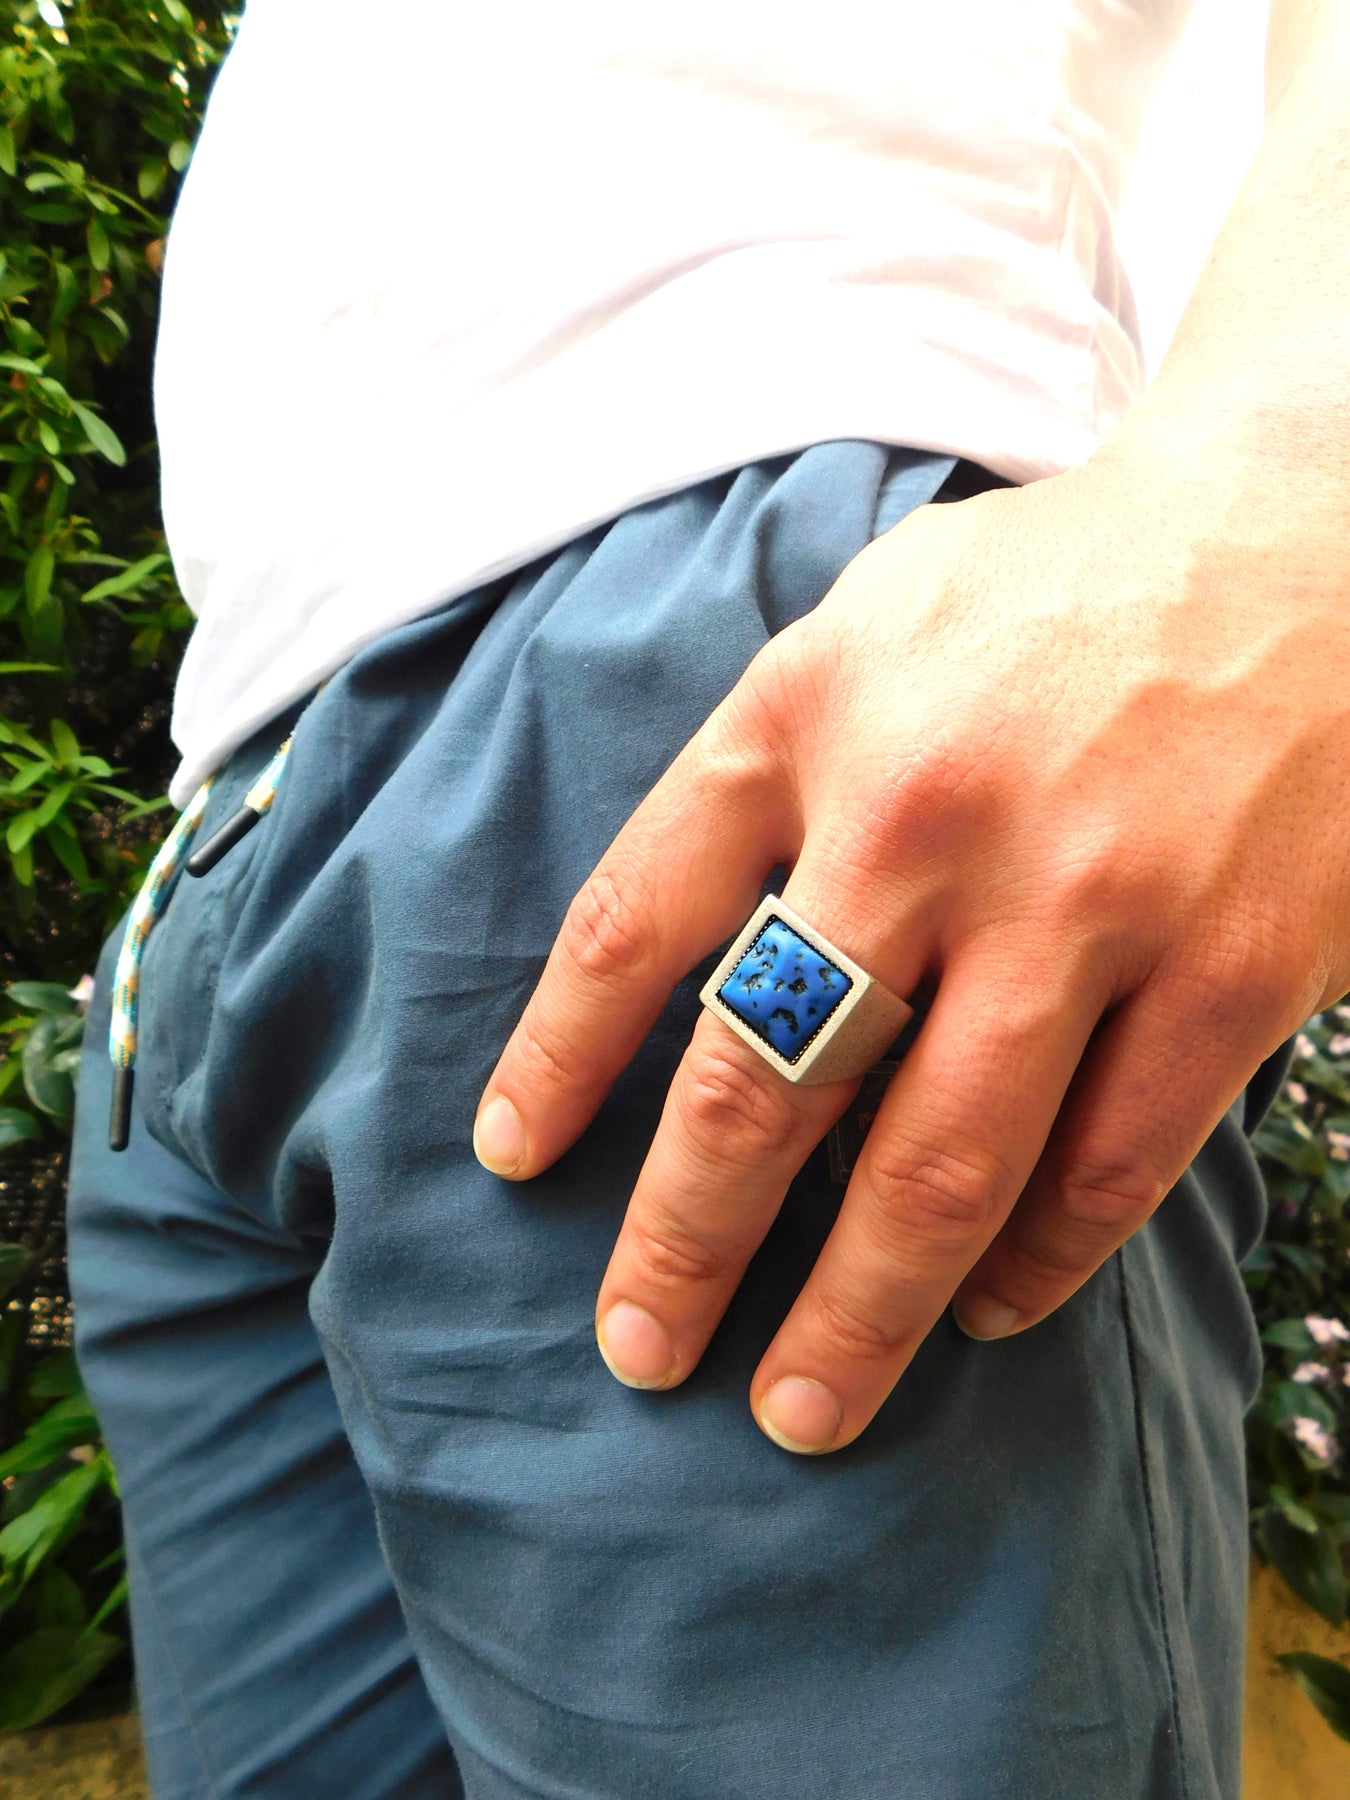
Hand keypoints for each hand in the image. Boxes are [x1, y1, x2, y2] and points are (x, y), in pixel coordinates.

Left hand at [473, 446, 1349, 1452]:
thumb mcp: (857, 627)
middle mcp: (925, 816)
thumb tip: (681, 973)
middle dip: (684, 1245)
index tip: (511, 1163)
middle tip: (639, 1353)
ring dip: (853, 1315)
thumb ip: (759, 778)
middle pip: (760, 1086)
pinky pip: (1104, 1167)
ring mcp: (1085, 901)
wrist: (1300, 539)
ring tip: (798, 1408)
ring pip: (933, 1170)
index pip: (634, 925)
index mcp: (807, 717)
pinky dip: (1031, 1266)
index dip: (555, 1063)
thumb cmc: (1046, 594)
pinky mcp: (1227, 969)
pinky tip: (984, 1313)